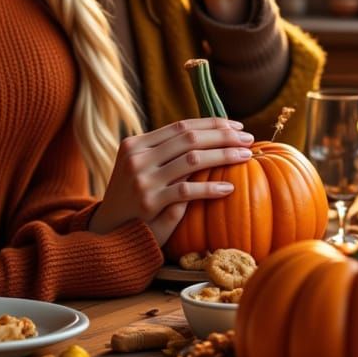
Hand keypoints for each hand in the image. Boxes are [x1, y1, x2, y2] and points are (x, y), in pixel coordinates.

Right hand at [88, 118, 253, 244]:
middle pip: (189, 138)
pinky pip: (187, 191)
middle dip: (223, 136)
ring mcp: (142, 179)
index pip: (180, 126)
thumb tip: (208, 137)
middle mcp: (137, 157)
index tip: (236, 126)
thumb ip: (165, 154)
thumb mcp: (142, 170)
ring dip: (224, 156)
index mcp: (135, 144)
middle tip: (248, 138)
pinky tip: (229, 188)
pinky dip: (210, 188)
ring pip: (192, 159)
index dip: (211, 124)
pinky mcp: (149, 202)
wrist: (109, 232)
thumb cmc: (134, 200)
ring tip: (246, 156)